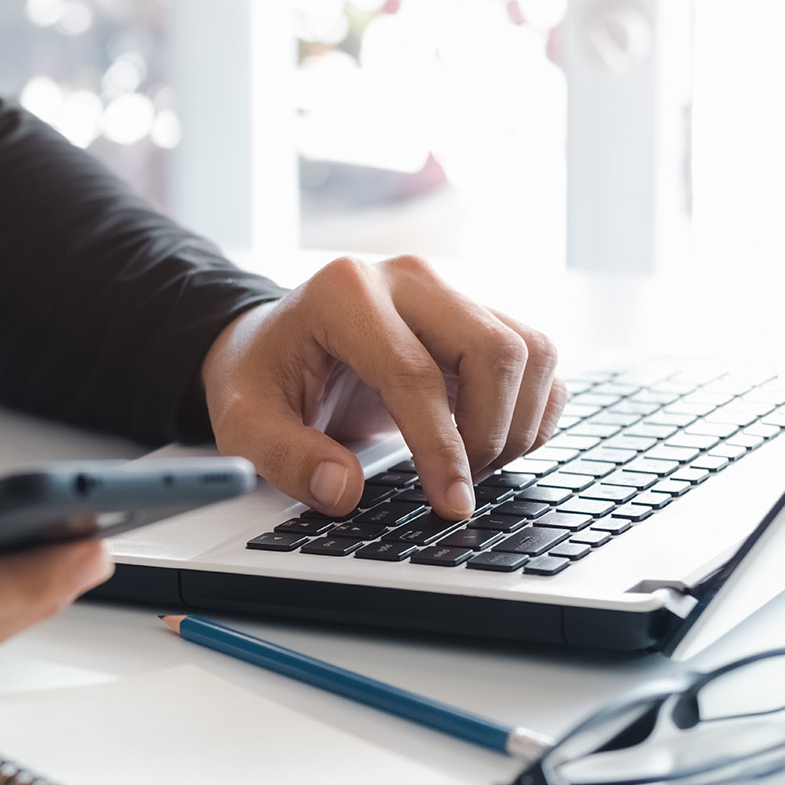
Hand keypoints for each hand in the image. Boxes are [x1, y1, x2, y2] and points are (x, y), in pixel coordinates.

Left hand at [201, 255, 566, 519]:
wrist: (277, 345)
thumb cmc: (263, 379)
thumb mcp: (244, 423)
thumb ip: (287, 458)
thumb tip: (342, 489)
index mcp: (345, 293)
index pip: (415, 374)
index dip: (442, 448)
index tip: (451, 504)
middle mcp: (408, 280)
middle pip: (496, 352)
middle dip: (491, 435)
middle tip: (460, 489)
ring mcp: (450, 292)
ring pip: (532, 352)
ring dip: (519, 424)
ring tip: (474, 467)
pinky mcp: (479, 314)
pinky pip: (540, 359)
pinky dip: (533, 410)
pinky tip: (493, 442)